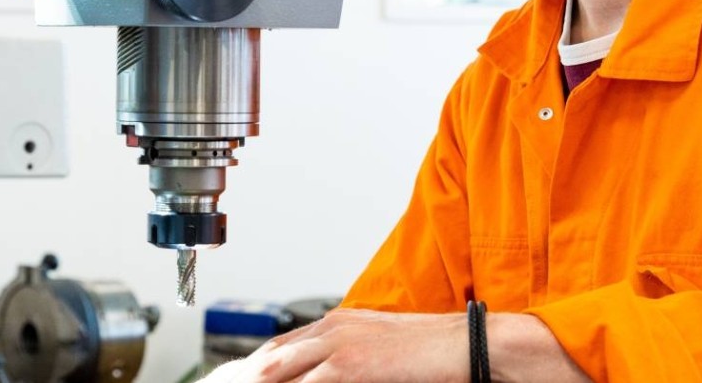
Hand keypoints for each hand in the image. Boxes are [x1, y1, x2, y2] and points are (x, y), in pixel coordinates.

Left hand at [198, 308, 590, 382]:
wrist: (469, 345)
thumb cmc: (436, 351)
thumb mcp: (382, 348)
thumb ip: (348, 358)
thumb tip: (324, 374)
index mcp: (338, 324)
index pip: (279, 348)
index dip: (251, 368)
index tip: (232, 381)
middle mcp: (331, 329)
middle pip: (269, 360)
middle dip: (244, 379)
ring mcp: (337, 346)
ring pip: (277, 373)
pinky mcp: (348, 366)